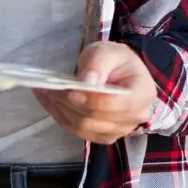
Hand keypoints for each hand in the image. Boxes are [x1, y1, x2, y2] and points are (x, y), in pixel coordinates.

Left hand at [34, 42, 156, 143]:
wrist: (119, 74)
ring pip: (83, 128)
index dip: (89, 100)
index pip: (113, 104)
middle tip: (47, 87)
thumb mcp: (108, 51)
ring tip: (44, 92)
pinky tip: (49, 102)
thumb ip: (98, 64)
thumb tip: (86, 82)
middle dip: (68, 103)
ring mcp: (120, 130)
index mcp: (142, 94)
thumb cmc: (116, 61)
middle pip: (95, 118)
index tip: (68, 90)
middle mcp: (135, 117)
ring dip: (60, 110)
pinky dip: (61, 117)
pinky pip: (78, 132)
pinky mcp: (104, 136)